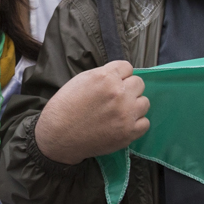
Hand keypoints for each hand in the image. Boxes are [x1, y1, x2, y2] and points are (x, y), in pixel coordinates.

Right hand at [34, 60, 149, 164]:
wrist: (58, 136)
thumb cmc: (65, 106)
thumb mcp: (81, 80)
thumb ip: (103, 75)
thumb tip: (120, 76)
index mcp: (105, 77)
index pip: (127, 67)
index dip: (120, 75)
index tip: (112, 84)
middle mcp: (119, 93)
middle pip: (139, 83)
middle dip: (128, 89)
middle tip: (115, 99)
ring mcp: (126, 114)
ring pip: (144, 102)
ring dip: (134, 106)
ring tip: (119, 112)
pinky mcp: (129, 132)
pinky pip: (145, 123)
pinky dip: (136, 124)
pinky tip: (122, 124)